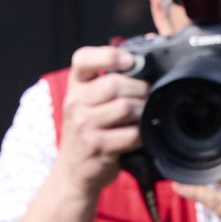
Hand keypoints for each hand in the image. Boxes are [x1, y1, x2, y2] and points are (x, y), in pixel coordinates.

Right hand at [56, 45, 148, 194]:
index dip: (108, 55)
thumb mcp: (88, 102)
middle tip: (148, 96)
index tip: (129, 61)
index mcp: (74, 86)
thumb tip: (148, 49)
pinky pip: (131, 134)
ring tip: (145, 116)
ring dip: (143, 111)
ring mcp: (84, 126)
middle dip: (139, 88)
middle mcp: (75, 103)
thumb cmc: (88, 131)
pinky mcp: (97, 147)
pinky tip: (140, 135)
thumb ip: (109, 78)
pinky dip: (142, 134)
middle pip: (114, 84)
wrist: (72, 172)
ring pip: (125, 108)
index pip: (83, 59)